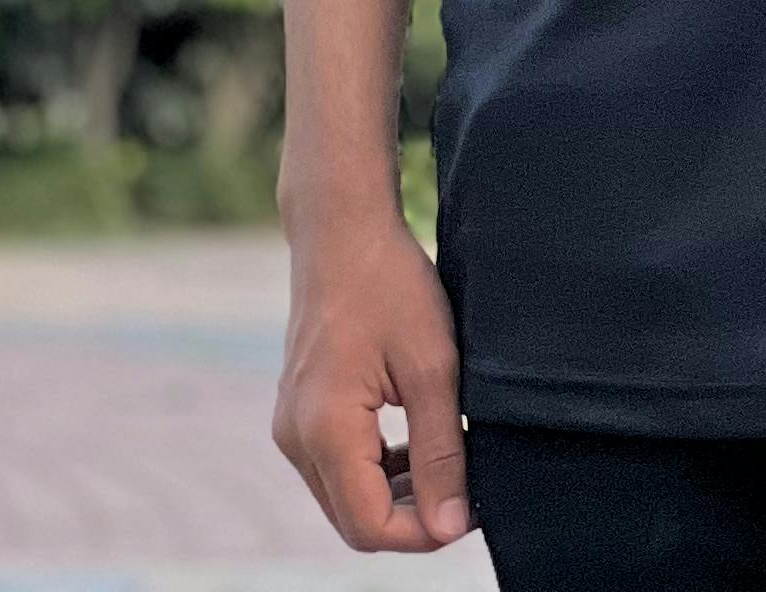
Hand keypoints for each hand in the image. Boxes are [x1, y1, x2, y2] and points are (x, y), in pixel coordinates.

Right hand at [273, 204, 470, 549]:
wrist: (341, 233)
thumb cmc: (391, 286)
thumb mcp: (433, 367)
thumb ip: (441, 451)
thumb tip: (452, 526)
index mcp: (324, 430)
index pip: (369, 527)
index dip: (424, 533)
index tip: (474, 509)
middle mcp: (296, 437)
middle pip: (354, 520)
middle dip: (414, 518)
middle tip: (470, 487)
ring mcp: (292, 426)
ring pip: (346, 498)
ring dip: (398, 495)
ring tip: (452, 460)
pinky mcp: (300, 414)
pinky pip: (338, 468)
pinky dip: (380, 470)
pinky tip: (419, 442)